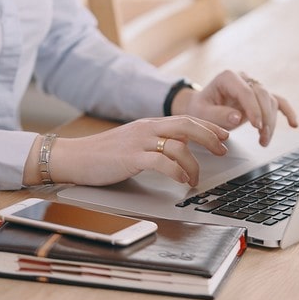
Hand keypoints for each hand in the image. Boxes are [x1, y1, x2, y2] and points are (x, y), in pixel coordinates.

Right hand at [25, 116, 229, 186]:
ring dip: (193, 164)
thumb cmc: (102, 154)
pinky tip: (182, 180)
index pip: (185, 119)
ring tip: (196, 179)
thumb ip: (155, 143)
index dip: (207, 126)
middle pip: (187, 125)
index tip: (223, 135)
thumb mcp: (133, 143)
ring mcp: (139, 141)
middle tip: (223, 150)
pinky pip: (162, 162)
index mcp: (148, 124)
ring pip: (178, 146)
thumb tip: (180, 151)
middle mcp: (146, 128)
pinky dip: (177, 171)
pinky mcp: (131, 157)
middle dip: (210, 137)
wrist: (74, 157)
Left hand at [172, 70, 297, 145]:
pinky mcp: (259, 97)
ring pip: (270, 101)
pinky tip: (294, 124)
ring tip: (264, 141)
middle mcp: (243, 79)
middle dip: (265, 117)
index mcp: (227, 77)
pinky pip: (278, 102)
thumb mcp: (202, 114)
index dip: (253, 108)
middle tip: (262, 136)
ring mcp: (253, 87)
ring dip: (271, 122)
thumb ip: (218, 115)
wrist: (201, 107)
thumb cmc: (200, 109)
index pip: (246, 91)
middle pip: (262, 95)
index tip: (256, 126)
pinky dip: (287, 112)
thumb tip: (237, 117)